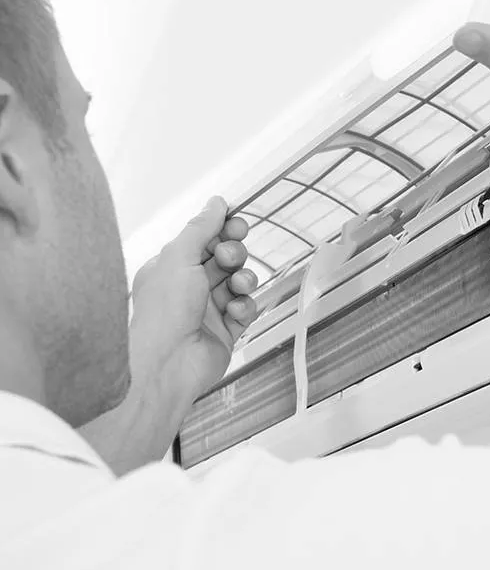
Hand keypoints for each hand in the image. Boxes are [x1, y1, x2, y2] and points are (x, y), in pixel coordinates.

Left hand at [130, 196, 258, 405]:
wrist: (167, 366)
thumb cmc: (163, 312)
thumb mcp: (179, 257)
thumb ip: (201, 228)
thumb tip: (216, 202)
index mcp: (171, 268)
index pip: (204, 240)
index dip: (223, 231)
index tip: (237, 224)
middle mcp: (189, 288)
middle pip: (225, 259)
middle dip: (234, 254)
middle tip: (229, 258)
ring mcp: (209, 311)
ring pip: (239, 283)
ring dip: (243, 280)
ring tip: (238, 286)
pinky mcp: (226, 332)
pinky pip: (245, 310)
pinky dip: (244, 308)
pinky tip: (234, 312)